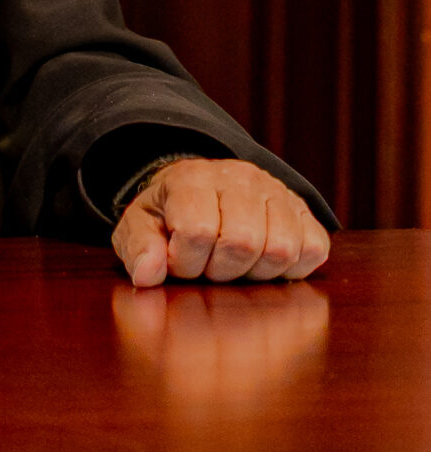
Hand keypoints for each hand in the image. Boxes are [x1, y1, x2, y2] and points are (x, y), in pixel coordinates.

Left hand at [111, 157, 329, 287]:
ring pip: (281, 249)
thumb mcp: (139, 226)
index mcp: (192, 177)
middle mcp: (240, 177)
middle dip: (220, 270)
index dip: (185, 261)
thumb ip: (138, 248)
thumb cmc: (169, 216)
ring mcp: (276, 192)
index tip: (178, 261)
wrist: (201, 190)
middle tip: (208, 266)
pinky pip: (314, 249)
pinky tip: (264, 262)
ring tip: (235, 264)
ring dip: (255, 273)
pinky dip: (291, 268)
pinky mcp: (304, 211)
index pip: (197, 231)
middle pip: (242, 243)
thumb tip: (148, 274)